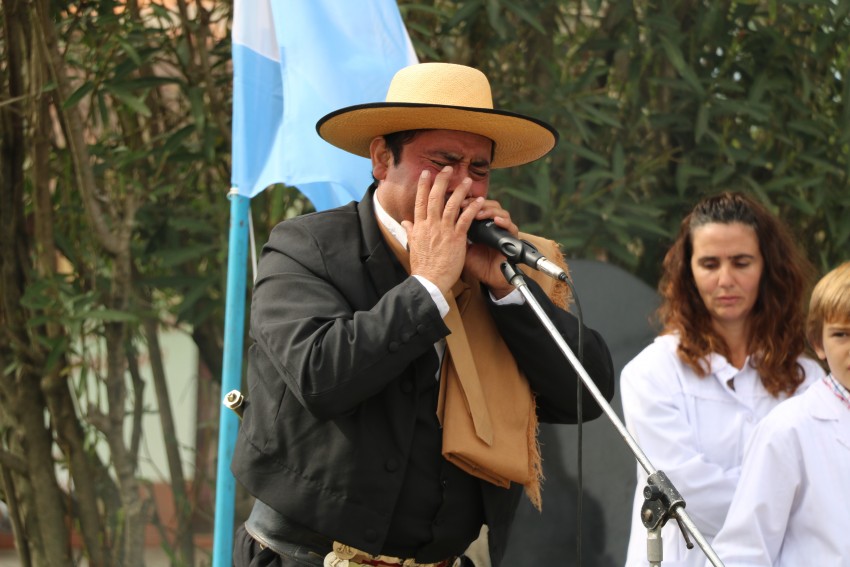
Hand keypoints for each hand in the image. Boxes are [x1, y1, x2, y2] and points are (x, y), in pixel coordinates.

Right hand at [403, 166, 483, 295]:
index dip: (424, 186)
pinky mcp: (456, 238)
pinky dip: (472, 208)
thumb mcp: (412, 245)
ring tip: (467, 180)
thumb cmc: (422, 266)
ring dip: (460, 191)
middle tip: (448, 169)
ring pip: (452, 205)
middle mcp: (431, 225)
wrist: (429, 280)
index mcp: (419, 226)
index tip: (426, 173)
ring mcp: (444, 231)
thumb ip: (410, 231)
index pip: (420, 201)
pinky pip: (465, 219)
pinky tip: (479, 200)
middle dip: (442, 181)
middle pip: (436, 198)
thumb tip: (405, 222)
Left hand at [463, 201, 518, 297]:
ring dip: (489, 210)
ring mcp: (503, 231)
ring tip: (479, 214)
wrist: (491, 280)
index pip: (476, 206)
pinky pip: (511, 227)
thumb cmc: (477, 265)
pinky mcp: (512, 239)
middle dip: (477, 203)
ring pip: (500, 212)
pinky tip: (496, 221)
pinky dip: (504, 222)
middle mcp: (493, 225)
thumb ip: (455, 236)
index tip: (456, 202)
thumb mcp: (461, 249)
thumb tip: (442, 223)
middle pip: (489, 204)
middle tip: (466, 205)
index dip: (467, 202)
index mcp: (481, 225)